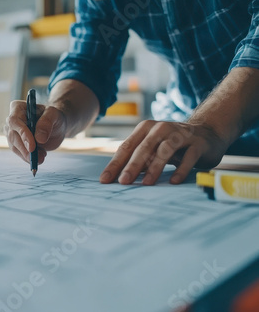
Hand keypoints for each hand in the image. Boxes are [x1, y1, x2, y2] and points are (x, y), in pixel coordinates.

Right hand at [5, 101, 66, 164]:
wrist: (55, 126)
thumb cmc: (53, 117)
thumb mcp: (54, 115)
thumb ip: (46, 123)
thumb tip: (39, 138)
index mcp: (18, 107)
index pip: (15, 121)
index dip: (22, 134)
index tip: (32, 146)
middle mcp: (11, 120)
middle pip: (12, 136)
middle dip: (25, 148)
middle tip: (38, 158)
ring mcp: (12, 133)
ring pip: (14, 147)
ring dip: (28, 155)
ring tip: (42, 157)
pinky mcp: (15, 144)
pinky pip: (19, 153)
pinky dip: (29, 158)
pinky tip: (40, 157)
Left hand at [100, 120, 227, 184]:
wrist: (206, 133)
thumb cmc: (171, 145)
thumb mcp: (152, 149)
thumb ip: (136, 160)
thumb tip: (116, 179)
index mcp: (145, 129)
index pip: (126, 147)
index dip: (115, 164)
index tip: (105, 180)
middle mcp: (161, 128)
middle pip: (143, 147)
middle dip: (132, 165)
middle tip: (123, 182)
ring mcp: (180, 135)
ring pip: (164, 150)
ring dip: (155, 167)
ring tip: (146, 183)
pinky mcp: (197, 144)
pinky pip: (188, 157)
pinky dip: (181, 169)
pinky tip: (174, 181)